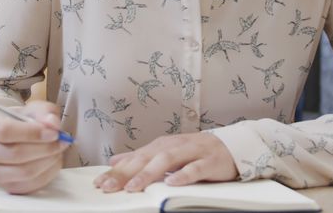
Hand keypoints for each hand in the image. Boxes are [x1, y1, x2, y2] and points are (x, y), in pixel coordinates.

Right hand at [0, 100, 69, 193]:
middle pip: (14, 154)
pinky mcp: (5, 187)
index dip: (32, 133)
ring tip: (57, 151)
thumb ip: (45, 112)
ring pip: (23, 172)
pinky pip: (29, 186)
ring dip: (47, 161)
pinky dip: (47, 174)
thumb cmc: (24, 121)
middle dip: (44, 148)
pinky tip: (52, 161)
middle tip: (60, 142)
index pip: (4, 130)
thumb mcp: (36, 109)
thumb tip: (52, 124)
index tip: (52, 132)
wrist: (18, 136)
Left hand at [92, 132, 237, 192]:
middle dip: (126, 173)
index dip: (116, 170)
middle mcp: (174, 146)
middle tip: (109, 186)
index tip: (100, 182)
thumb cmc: (197, 152)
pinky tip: (172, 183)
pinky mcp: (209, 161)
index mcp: (161, 146)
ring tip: (133, 186)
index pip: (135, 158)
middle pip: (146, 158)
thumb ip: (141, 157)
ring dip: (149, 173)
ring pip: (167, 161)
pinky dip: (183, 175)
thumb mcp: (166, 152)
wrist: (232, 146)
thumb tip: (115, 160)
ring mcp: (192, 152)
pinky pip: (195, 169)